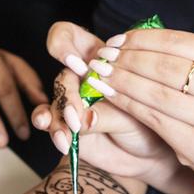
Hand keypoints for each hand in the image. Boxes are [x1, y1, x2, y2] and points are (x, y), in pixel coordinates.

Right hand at [31, 21, 184, 187]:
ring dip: (57, 115)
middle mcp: (82, 77)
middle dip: (67, 95)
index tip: (71, 60)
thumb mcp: (134, 117)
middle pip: (62, 74)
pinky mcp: (63, 122)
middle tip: (76, 116)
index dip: (62, 43)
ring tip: (66, 135)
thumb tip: (85, 118)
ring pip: (55, 99)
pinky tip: (56, 136)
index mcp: (102, 62)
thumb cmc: (146, 127)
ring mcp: (72, 99)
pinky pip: (47, 118)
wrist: (146, 156)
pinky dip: (47, 124)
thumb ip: (109, 115)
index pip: (69, 37)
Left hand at [73, 29, 193, 184]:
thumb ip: (188, 58)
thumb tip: (133, 41)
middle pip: (166, 67)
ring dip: (123, 82)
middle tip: (103, 56)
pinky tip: (111, 96)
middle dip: (128, 59)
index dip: (143, 40)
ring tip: (100, 74)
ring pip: (157, 94)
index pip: (179, 43)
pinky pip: (154, 119)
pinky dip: (128, 105)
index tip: (117, 40)